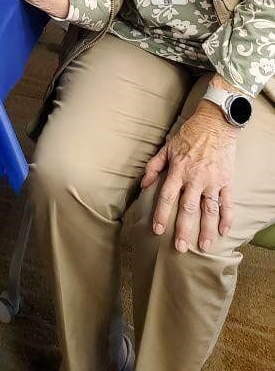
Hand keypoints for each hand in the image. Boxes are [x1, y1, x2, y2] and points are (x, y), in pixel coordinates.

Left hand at [141, 103, 236, 252]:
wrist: (215, 124)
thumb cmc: (188, 136)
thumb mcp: (166, 148)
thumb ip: (153, 166)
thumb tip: (143, 184)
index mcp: (178, 170)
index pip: (168, 196)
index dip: (162, 214)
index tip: (158, 230)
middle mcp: (195, 177)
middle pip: (188, 208)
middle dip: (184, 229)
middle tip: (180, 248)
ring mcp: (213, 180)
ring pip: (209, 209)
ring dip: (206, 229)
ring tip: (203, 246)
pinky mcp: (227, 180)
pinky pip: (227, 202)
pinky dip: (227, 218)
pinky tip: (224, 232)